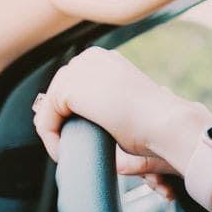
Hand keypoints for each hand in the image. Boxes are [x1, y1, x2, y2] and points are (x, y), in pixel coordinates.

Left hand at [31, 47, 211, 176]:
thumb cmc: (157, 122)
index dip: (71, 113)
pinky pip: (45, 120)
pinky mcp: (68, 88)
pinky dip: (51, 140)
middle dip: (59, 121)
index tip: (80, 136)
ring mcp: (78, 70)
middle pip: (58, 93)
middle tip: (69, 146)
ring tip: (68, 152)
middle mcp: (90, 57)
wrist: (166, 122)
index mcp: (105, 58)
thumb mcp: (126, 103)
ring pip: (49, 107)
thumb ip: (107, 101)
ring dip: (55, 132)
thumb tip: (94, 116)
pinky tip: (65, 154)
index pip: (74, 84)